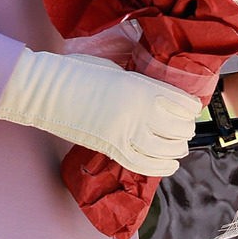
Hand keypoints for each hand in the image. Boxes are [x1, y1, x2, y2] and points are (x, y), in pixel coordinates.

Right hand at [0, 47, 201, 175]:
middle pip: (176, 129)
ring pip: (163, 150)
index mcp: (140, 88)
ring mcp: (123, 134)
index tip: (193, 107)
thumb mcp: (117, 70)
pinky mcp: (110, 149)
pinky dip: (160, 168)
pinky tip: (169, 166)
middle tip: (187, 127)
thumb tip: (159, 95)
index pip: (180, 103)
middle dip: (185, 130)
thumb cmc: (78, 72)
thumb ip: (140, 84)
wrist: (45, 90)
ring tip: (180, 147)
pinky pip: (142, 164)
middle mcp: (137, 114)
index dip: (191, 107)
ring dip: (176, 149)